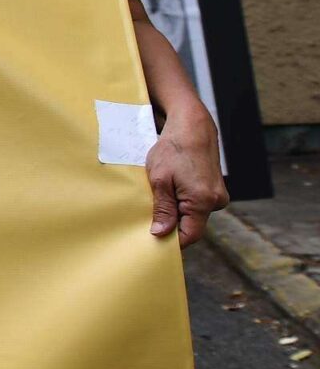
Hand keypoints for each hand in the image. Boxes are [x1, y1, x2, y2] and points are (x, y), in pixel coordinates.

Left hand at [143, 111, 227, 245]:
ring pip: (194, 215)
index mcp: (203, 201)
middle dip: (172, 224)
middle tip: (150, 217)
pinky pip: (198, 205)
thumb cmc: (173, 150)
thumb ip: (162, 209)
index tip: (153, 241)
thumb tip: (161, 234)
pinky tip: (172, 190)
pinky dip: (184, 202)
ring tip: (162, 195)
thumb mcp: (160, 180)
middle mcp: (217, 201)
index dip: (171, 241)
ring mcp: (219, 195)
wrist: (193, 128)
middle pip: (192, 226)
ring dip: (177, 211)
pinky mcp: (216, 190)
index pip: (190, 235)